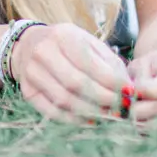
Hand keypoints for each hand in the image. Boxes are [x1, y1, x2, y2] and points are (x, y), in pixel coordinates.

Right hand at [11, 23, 132, 121]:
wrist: (28, 44)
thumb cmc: (67, 44)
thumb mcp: (88, 42)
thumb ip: (108, 62)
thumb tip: (128, 88)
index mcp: (62, 36)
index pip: (89, 63)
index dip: (111, 81)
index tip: (128, 92)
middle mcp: (43, 52)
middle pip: (75, 83)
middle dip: (102, 98)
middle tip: (120, 108)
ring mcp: (31, 72)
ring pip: (63, 99)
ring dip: (90, 111)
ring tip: (108, 115)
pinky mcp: (27, 91)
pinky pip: (52, 111)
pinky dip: (74, 120)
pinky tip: (89, 120)